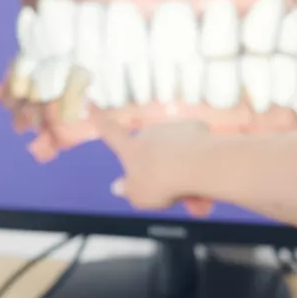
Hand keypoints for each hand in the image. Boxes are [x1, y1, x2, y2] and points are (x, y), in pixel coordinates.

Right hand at [95, 116, 216, 216]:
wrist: (198, 165)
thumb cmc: (163, 183)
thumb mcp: (139, 197)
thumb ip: (128, 191)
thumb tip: (118, 187)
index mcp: (130, 148)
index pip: (109, 131)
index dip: (98, 117)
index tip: (90, 100)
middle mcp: (149, 133)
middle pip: (151, 152)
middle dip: (161, 173)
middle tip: (174, 196)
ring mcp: (172, 128)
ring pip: (176, 154)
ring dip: (183, 173)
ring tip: (196, 196)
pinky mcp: (195, 127)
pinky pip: (194, 147)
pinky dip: (198, 161)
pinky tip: (207, 176)